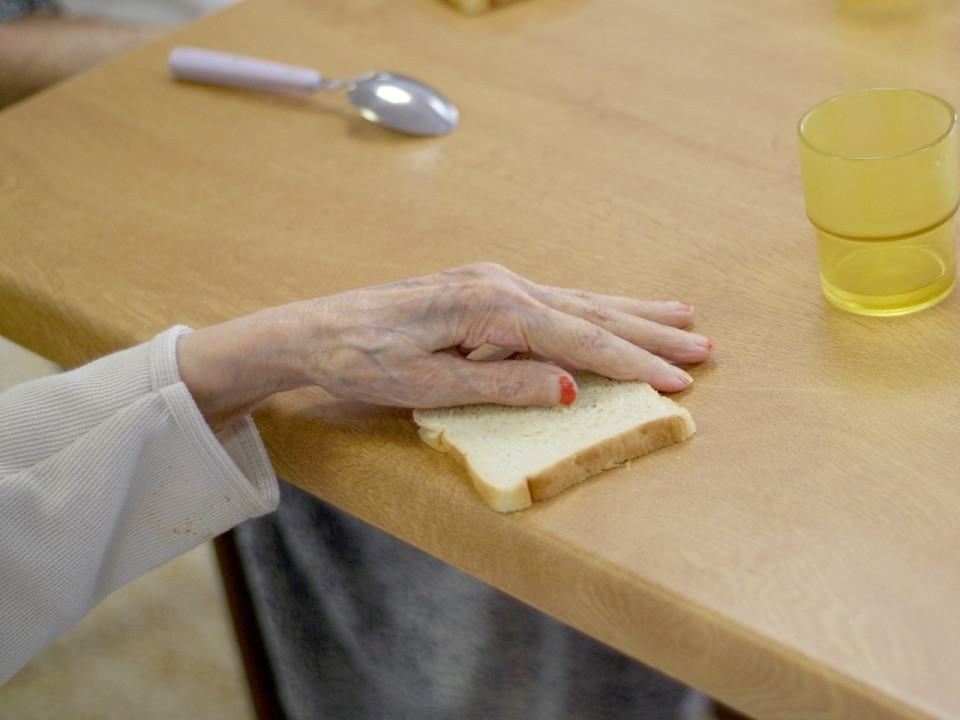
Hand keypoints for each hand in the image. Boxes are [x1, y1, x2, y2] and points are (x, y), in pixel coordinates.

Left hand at [177, 263, 712, 430]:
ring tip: (681, 316)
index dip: (632, 364)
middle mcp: (502, 286)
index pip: (580, 340)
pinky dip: (594, 305)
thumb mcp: (430, 384)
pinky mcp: (485, 290)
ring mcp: (494, 283)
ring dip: (632, 312)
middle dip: (651, 332)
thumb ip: (502, 383)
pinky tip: (611, 307)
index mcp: (493, 308)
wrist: (317, 330)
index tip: (679, 381)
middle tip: (706, 346)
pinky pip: (556, 298)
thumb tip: (569, 390)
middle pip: (592, 311)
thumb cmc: (365, 360)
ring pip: (580, 298)